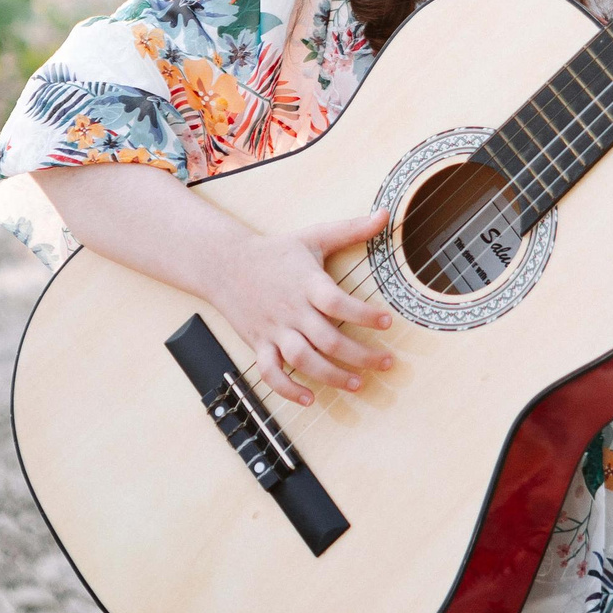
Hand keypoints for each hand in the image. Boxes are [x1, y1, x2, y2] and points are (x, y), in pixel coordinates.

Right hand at [208, 209, 396, 404]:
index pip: (337, 302)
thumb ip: (351, 229)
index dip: (363, 314)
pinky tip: (309, 398)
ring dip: (332, 376)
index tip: (388, 321)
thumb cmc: (276, 252)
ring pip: (303, 360)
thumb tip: (385, 214)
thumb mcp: (314, 236)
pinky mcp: (258, 344)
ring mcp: (273, 329)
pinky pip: (270, 373)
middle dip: (360, 355)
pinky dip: (288, 390)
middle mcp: (291, 309)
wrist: (225, 264)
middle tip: (386, 362)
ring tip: (358, 383)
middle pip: (327, 339)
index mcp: (307, 283)